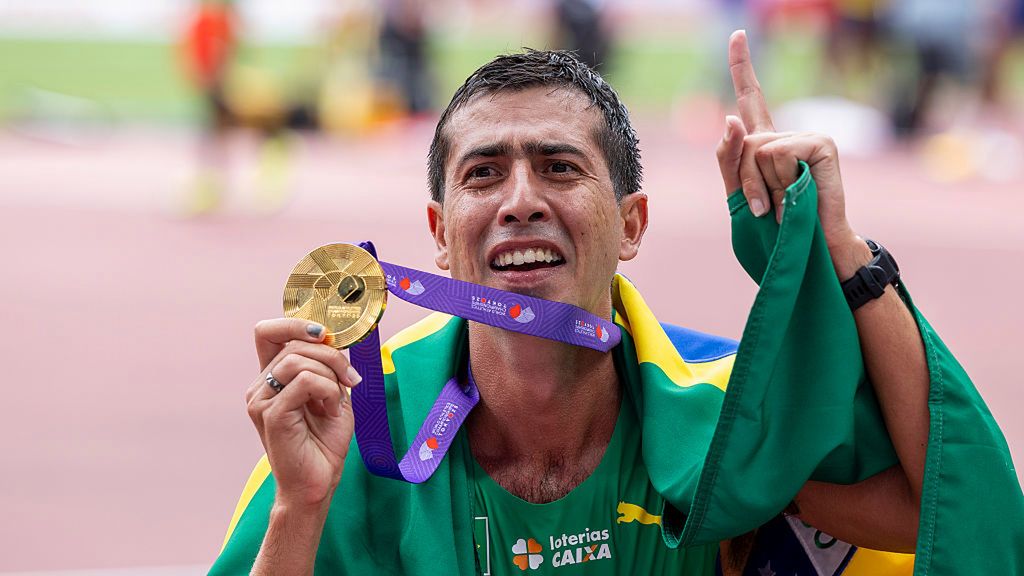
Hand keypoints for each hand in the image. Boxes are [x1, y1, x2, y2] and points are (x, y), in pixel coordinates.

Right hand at [245, 319, 360, 510]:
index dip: (295, 323)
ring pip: (299, 360)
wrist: (317, 483)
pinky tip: (330, 411)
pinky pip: (305, 382)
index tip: (326, 335)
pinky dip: (328, 391)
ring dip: (331, 376)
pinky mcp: (271, 414)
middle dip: (331, 354)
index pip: (267, 332)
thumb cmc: (323, 443)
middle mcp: (259, 386)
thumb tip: (333, 339)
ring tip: (335, 403)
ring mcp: (261, 400)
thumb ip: (328, 366)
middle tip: (350, 379)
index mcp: (270, 378)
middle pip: (294, 343)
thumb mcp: (332, 394)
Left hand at [715, 30, 870, 276]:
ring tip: (783, 206)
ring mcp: (808, 137)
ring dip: (760, 186)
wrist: (810, 257)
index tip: (737, 34)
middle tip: (765, 210)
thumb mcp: (739, 201)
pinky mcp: (822, 144)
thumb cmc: (777, 235)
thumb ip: (729, 162)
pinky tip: (798, 197)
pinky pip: (776, 152)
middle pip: (741, 139)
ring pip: (756, 148)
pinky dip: (779, 181)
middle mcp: (787, 135)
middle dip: (742, 182)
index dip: (742, 66)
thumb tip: (731, 119)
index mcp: (766, 145)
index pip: (751, 98)